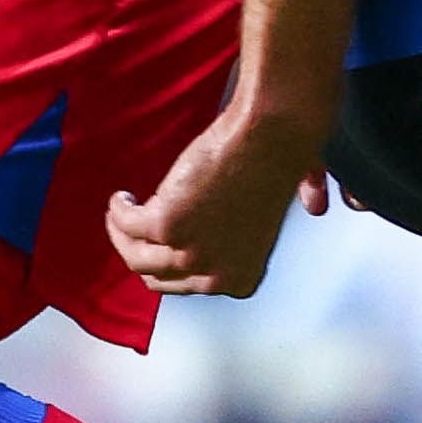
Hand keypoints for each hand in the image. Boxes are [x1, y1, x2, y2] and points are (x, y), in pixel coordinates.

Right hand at [106, 99, 329, 298]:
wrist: (270, 137)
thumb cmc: (276, 164)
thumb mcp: (269, 219)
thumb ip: (256, 236)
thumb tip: (302, 211)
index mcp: (240, 280)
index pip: (187, 285)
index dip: (168, 260)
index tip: (157, 240)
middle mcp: (215, 277)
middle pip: (156, 276)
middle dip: (139, 251)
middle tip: (132, 228)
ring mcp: (189, 254)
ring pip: (135, 256)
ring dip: (122, 234)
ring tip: (122, 210)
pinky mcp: (166, 224)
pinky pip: (126, 224)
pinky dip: (119, 210)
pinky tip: (122, 198)